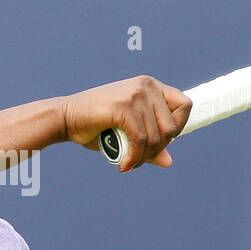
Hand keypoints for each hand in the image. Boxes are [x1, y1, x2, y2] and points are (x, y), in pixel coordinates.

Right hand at [61, 76, 191, 170]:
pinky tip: (124, 164)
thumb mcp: (127, 133)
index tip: (159, 141)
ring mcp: (136, 94)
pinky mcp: (124, 106)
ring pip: (156, 137)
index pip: (185, 105)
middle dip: (158, 149)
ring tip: (129, 163)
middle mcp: (147, 85)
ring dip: (143, 157)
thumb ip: (148, 144)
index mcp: (150, 86)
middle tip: (139, 158)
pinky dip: (134, 157)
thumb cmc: (96, 125)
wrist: (65, 117)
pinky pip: (140, 140)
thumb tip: (169, 161)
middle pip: (172, 127)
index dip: (178, 127)